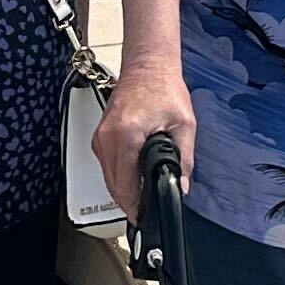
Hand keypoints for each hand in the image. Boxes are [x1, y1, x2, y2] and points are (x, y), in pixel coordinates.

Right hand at [101, 54, 194, 206]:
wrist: (147, 66)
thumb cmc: (163, 87)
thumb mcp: (184, 125)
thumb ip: (184, 159)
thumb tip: (181, 185)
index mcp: (126, 135)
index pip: (124, 185)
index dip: (135, 207)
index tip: (144, 218)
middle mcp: (107, 138)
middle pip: (112, 186)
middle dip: (129, 202)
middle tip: (145, 212)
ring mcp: (100, 137)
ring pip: (107, 178)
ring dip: (122, 191)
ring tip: (141, 198)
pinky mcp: (100, 136)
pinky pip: (106, 165)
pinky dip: (117, 176)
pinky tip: (133, 179)